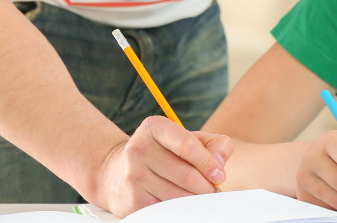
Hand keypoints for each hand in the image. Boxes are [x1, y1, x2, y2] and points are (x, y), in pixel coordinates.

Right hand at [94, 116, 232, 216]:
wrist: (115, 172)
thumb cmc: (161, 154)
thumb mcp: (185, 139)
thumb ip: (212, 144)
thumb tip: (220, 162)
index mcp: (154, 127)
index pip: (188, 145)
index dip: (209, 163)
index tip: (219, 175)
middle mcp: (139, 149)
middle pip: (187, 175)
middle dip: (206, 187)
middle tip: (212, 190)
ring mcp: (134, 176)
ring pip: (180, 196)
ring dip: (196, 200)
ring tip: (198, 196)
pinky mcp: (133, 202)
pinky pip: (168, 210)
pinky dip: (181, 209)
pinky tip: (181, 202)